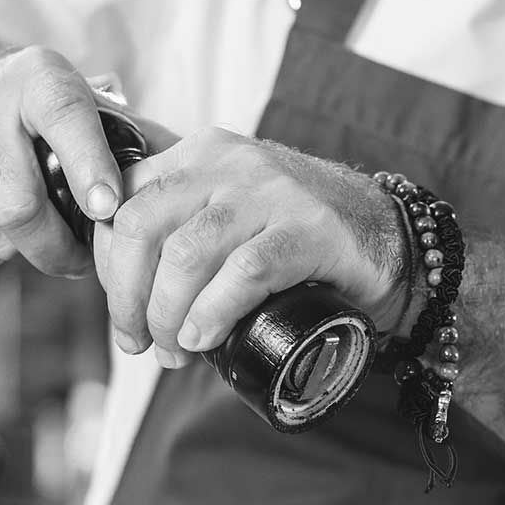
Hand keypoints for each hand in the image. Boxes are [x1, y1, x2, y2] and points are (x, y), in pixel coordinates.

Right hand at [0, 46, 125, 277]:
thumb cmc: (42, 115)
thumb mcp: (88, 105)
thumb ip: (140, 139)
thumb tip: (197, 179)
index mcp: (39, 79)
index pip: (65, 118)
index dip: (88, 167)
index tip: (107, 209)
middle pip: (19, 202)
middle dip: (59, 246)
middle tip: (85, 260)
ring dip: (31, 251)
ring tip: (50, 241)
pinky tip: (8, 233)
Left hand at [97, 126, 409, 362]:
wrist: (394, 239)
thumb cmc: (307, 239)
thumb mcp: (237, 214)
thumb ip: (187, 229)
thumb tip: (128, 291)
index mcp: (203, 154)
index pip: (124, 200)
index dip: (109, 266)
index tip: (122, 313)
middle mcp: (231, 162)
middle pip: (141, 226)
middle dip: (128, 296)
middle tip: (139, 342)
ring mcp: (272, 191)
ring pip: (186, 252)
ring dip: (168, 314)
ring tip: (175, 351)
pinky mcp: (310, 227)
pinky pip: (244, 271)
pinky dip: (214, 312)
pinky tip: (205, 338)